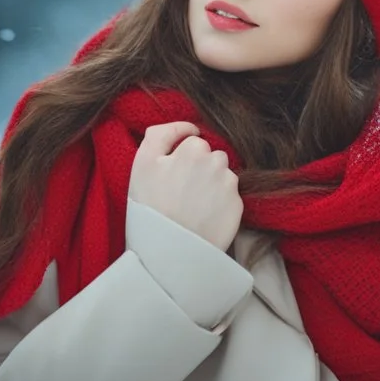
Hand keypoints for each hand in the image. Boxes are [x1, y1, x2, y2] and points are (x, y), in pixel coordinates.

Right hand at [128, 121, 243, 251]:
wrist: (167, 253)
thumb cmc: (150, 206)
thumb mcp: (142, 163)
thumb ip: (160, 134)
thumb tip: (187, 127)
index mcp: (195, 150)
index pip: (194, 143)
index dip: (181, 157)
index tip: (172, 175)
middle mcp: (217, 164)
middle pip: (212, 157)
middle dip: (200, 168)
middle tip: (181, 192)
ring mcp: (230, 187)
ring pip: (223, 176)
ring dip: (211, 184)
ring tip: (192, 206)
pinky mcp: (238, 208)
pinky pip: (230, 197)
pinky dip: (219, 204)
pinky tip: (203, 216)